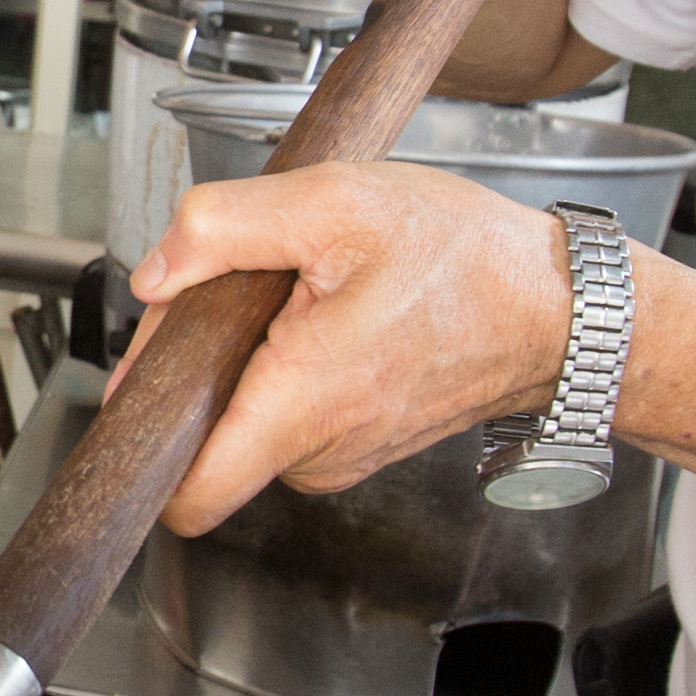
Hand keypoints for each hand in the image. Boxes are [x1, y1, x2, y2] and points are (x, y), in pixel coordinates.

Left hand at [126, 165, 572, 535]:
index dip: (144, 441)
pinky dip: (284, 367)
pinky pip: (284, 416)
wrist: (555, 309)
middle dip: (197, 358)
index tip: (139, 389)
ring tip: (304, 296)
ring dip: (244, 357)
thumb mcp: (335, 202)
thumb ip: (223, 228)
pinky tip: (328, 318)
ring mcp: (337, 458)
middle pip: (200, 431)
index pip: (184, 493)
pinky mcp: (352, 447)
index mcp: (301, 404)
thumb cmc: (467, 261)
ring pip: (240, 420)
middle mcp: (317, 452)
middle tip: (248, 287)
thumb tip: (155, 271)